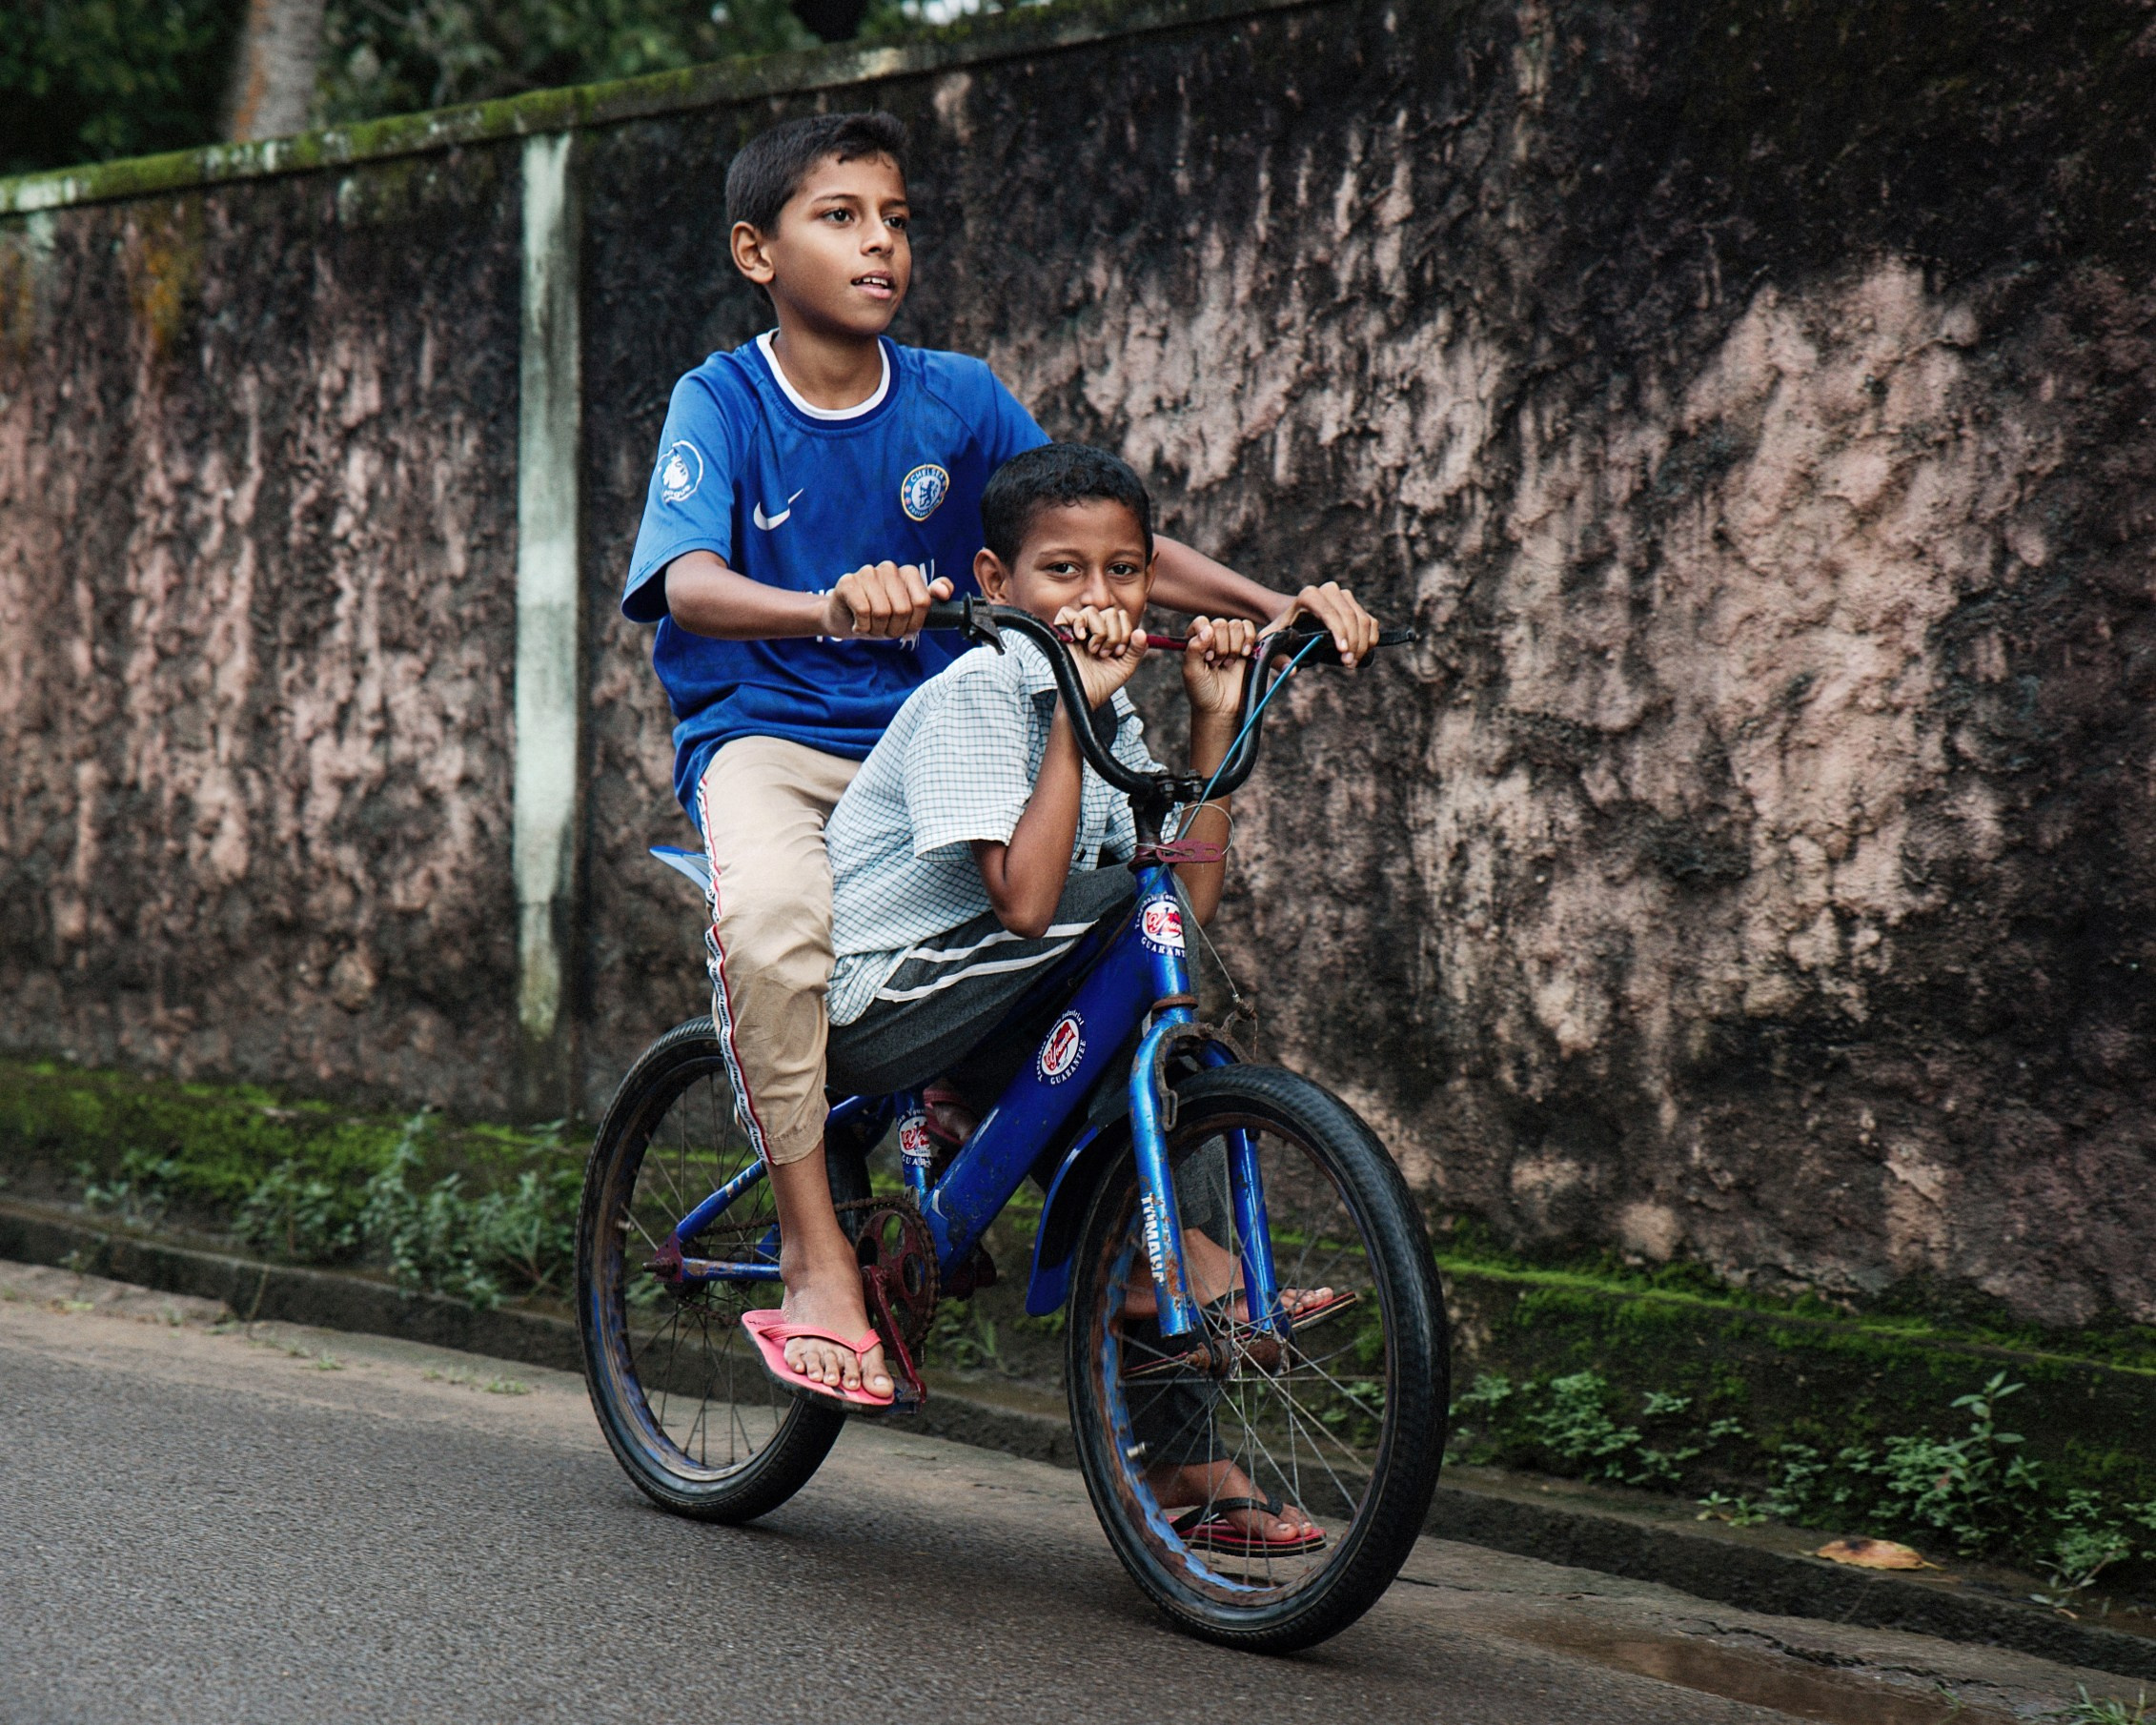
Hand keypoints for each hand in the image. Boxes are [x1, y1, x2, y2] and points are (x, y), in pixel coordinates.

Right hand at [823, 562, 952, 638]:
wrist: (845, 619)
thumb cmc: (880, 616)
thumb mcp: (909, 612)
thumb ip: (932, 599)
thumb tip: (945, 592)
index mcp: (908, 573)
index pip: (923, 602)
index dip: (915, 623)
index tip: (906, 628)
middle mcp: (889, 568)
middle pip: (903, 610)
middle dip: (894, 629)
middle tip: (884, 629)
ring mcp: (868, 572)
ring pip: (882, 612)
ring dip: (877, 629)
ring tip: (870, 626)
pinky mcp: (848, 582)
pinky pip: (863, 611)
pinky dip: (862, 626)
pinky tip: (858, 623)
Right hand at [1056, 604, 1147, 707]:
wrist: (1085, 697)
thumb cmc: (1103, 683)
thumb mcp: (1125, 667)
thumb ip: (1136, 650)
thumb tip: (1141, 632)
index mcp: (1109, 633)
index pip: (1121, 615)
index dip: (1125, 631)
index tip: (1119, 652)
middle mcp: (1094, 628)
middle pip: (1110, 612)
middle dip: (1114, 635)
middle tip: (1106, 654)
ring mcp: (1078, 629)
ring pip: (1092, 611)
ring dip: (1099, 632)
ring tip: (1094, 651)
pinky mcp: (1061, 633)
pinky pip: (1066, 612)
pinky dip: (1077, 622)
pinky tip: (1080, 638)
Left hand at [1181, 615, 1255, 716]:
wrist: (1221, 707)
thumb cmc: (1202, 690)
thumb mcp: (1191, 671)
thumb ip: (1194, 649)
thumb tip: (1208, 629)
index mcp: (1195, 640)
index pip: (1202, 622)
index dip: (1207, 638)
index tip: (1208, 657)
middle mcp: (1212, 637)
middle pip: (1220, 624)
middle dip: (1221, 647)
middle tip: (1217, 664)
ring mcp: (1230, 640)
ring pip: (1236, 625)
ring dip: (1233, 647)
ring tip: (1228, 664)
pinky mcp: (1245, 645)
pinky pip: (1249, 628)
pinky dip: (1248, 639)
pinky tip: (1244, 655)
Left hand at [1267, 580, 1379, 667]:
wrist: (1295, 618)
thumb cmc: (1283, 630)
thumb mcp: (1273, 642)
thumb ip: (1276, 658)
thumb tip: (1291, 671)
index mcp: (1308, 596)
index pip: (1328, 611)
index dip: (1339, 631)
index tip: (1342, 652)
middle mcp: (1329, 591)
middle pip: (1349, 616)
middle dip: (1352, 642)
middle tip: (1348, 664)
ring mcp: (1345, 596)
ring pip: (1362, 620)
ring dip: (1362, 644)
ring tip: (1351, 663)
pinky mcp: (1356, 605)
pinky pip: (1371, 623)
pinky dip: (1370, 640)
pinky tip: (1360, 655)